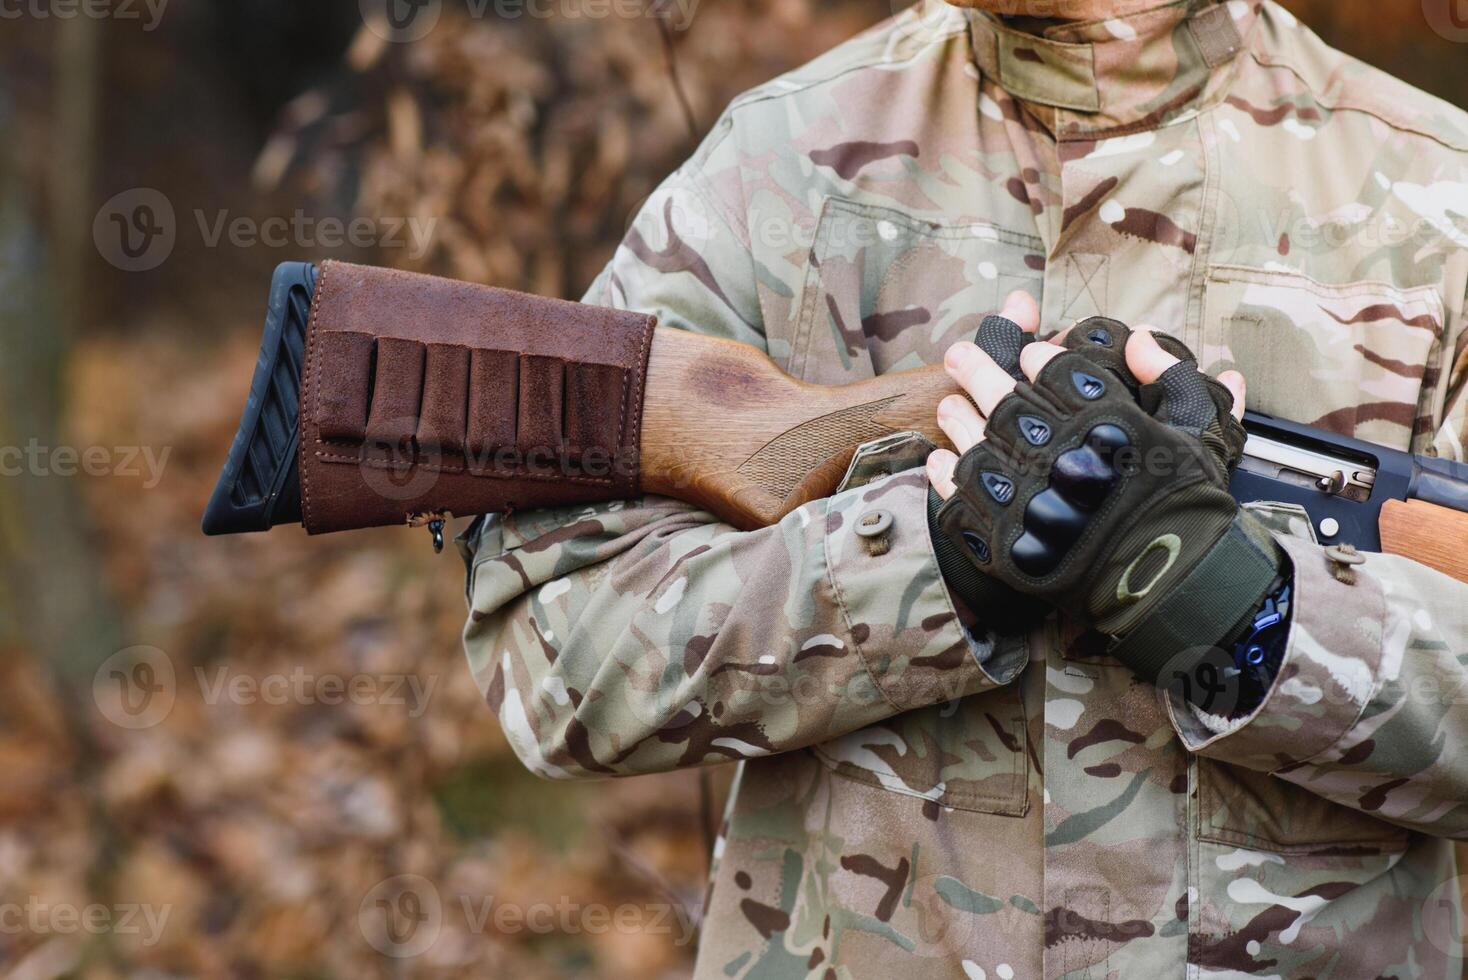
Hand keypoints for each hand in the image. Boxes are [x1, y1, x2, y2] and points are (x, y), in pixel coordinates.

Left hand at [925, 303, 1277, 683]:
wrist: (1168, 585)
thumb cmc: (1185, 508)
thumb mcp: (1198, 435)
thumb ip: (1172, 380)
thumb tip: (1141, 339)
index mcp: (1101, 421)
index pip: (1055, 371)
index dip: (1038, 357)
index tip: (1028, 354)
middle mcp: (1056, 453)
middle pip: (1002, 398)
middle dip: (977, 370)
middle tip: (959, 356)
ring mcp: (1024, 498)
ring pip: (974, 444)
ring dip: (958, 420)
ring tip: (951, 408)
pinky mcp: (1004, 541)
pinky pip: (961, 499)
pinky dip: (947, 477)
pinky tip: (945, 461)